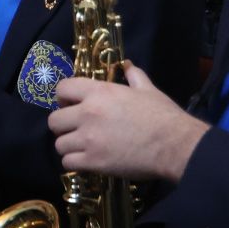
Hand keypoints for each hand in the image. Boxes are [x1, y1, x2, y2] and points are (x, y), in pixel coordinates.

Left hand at [49, 64, 208, 181]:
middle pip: (54, 120)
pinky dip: (74, 162)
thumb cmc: (162, 115)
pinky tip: (86, 160)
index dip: (63, 98)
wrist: (173, 144)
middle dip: (62, 125)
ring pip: (59, 144)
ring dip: (68, 146)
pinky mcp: (93, 162)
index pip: (62, 89)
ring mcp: (88, 139)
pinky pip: (68, 162)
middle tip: (75, 129)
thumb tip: (127, 64)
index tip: (70, 105)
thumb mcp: (147, 89)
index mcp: (100, 92)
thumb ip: (133, 75)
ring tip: (81, 147)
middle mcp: (88, 114)